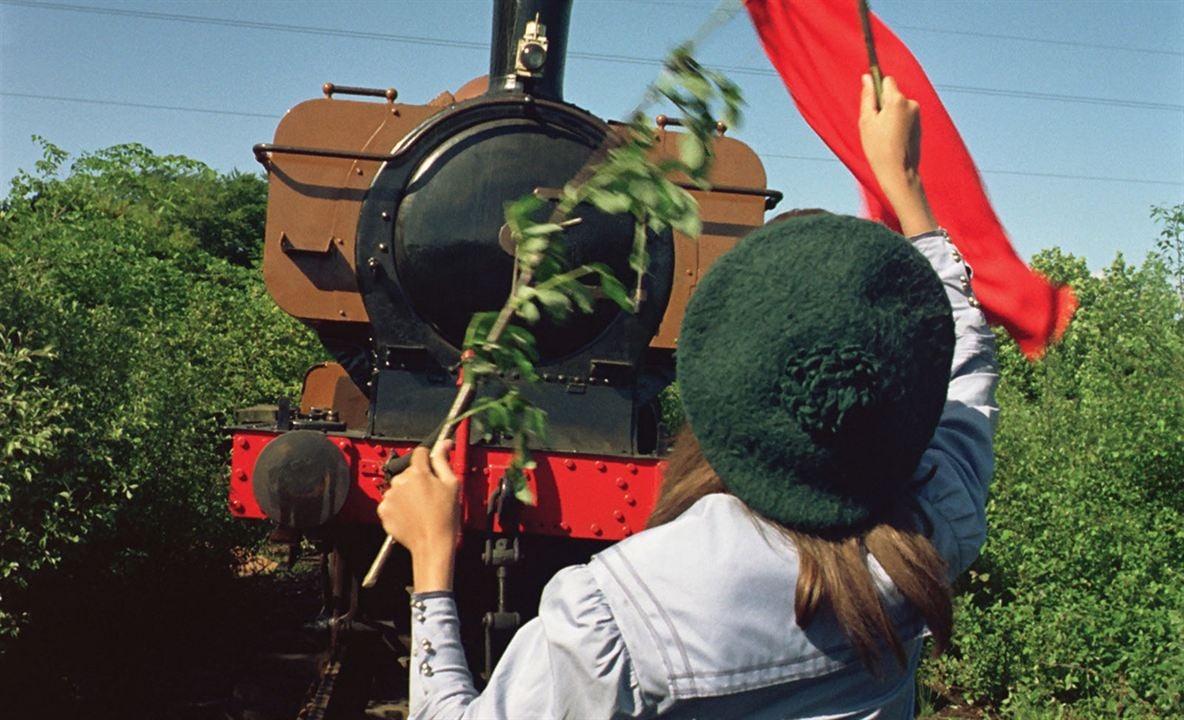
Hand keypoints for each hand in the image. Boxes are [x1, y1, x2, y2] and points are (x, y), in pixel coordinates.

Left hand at [377, 441, 459, 590]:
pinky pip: (390, 502)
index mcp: (418, 473)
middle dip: (418, 479)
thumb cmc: (444, 518)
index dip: (428, 460)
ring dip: (407, 493)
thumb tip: (444, 444)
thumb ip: (444, 460)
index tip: (431, 466)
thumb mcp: (452, 485)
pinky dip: (398, 506)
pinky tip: (411, 514)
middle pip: (409, 472)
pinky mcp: (383, 510)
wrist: (432, 544)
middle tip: (430, 494)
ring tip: (421, 507)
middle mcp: (400, 482)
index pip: (420, 453)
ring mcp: (390, 497)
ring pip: (399, 487)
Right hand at [858, 74, 936, 235]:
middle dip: (883, 104)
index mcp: (897, 100)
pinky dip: (897, 124)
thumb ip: (868, 97)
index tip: (871, 101)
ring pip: (898, 106)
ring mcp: (917, 114)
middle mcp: (910, 103)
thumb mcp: (866, 121)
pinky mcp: (919, 125)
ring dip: (890, 115)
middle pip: (893, 94)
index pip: (887, 80)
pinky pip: (905, 117)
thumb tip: (867, 77)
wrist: (899, 172)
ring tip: (883, 136)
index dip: (876, 90)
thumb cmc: (878, 148)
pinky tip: (892, 140)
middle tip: (874, 125)